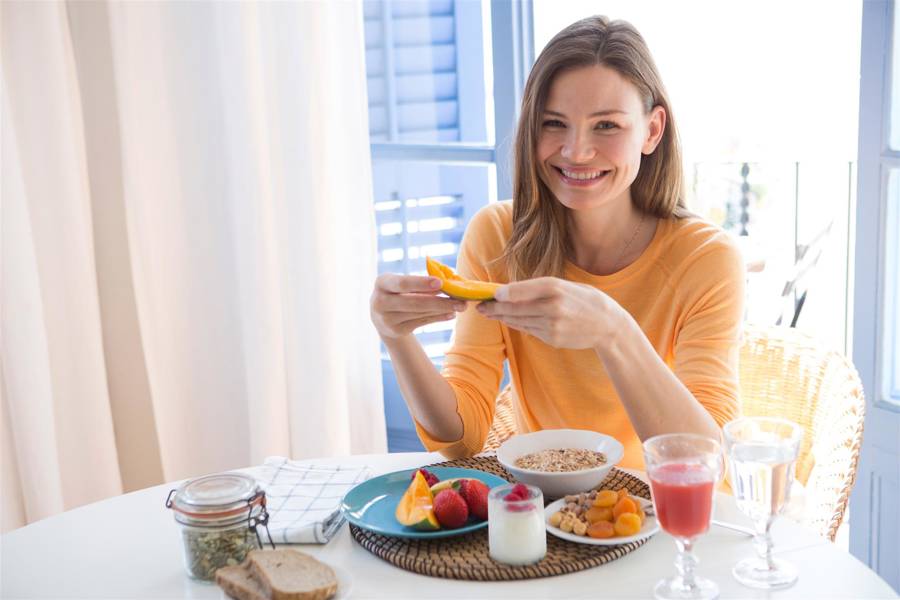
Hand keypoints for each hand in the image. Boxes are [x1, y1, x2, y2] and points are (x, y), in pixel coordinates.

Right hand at [370, 274, 466, 339]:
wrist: (381, 315)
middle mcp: (380, 302)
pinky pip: (422, 322)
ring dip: (443, 310)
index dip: (422, 283)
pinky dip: (438, 318)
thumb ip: (420, 283)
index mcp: (382, 283)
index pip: (403, 283)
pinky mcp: (396, 331)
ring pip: (420, 313)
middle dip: (440, 301)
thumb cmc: (397, 292)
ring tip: (460, 306)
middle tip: (461, 300)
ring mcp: (387, 319)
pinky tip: (451, 314)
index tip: (441, 283)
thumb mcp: (402, 284)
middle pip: (415, 302)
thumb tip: (448, 284)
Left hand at [476, 277, 621, 348]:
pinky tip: (508, 320)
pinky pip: (529, 330)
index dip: (502, 293)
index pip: (521, 290)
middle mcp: (553, 307)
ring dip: (502, 317)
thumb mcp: (566, 285)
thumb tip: (509, 291)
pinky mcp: (552, 339)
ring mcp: (552, 326)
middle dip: (495, 308)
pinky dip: (517, 324)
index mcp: (556, 288)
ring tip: (488, 313)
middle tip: (480, 307)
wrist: (608, 325)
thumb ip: (540, 288)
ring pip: (519, 321)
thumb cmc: (584, 299)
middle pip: (515, 308)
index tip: (490, 294)